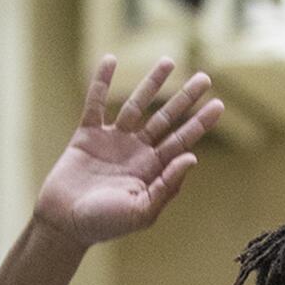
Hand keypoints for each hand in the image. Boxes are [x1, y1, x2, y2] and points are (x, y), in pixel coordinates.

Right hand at [33, 55, 223, 247]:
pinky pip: (96, 103)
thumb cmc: (105, 224)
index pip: (182, 141)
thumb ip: (167, 186)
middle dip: (185, 98)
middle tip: (205, 77)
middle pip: (166, 119)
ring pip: (136, 105)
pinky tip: (110, 59)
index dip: (200, 123)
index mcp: (153, 170)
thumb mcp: (142, 211)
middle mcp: (137, 152)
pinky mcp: (87, 135)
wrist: (65, 223)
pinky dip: (101, 82)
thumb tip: (192, 157)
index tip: (219, 104)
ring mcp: (113, 141)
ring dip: (152, 83)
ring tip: (169, 61)